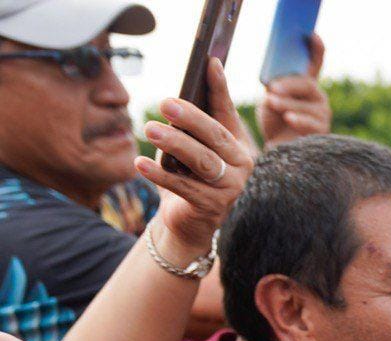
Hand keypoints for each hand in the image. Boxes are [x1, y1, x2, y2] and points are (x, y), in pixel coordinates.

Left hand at [136, 58, 252, 255]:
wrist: (187, 221)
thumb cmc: (187, 176)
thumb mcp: (190, 147)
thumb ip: (189, 127)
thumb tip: (175, 100)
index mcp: (238, 144)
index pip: (227, 112)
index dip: (219, 87)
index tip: (209, 62)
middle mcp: (242, 165)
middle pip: (216, 136)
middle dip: (191, 118)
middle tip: (165, 103)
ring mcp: (231, 188)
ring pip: (203, 161)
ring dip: (176, 143)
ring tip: (150, 128)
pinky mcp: (213, 208)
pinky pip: (184, 187)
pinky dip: (160, 175)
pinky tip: (140, 163)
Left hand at [257, 34, 331, 147]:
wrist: (277, 149)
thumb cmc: (274, 121)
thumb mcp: (271, 98)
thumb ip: (276, 87)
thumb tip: (273, 83)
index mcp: (305, 84)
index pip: (315, 62)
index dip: (316, 49)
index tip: (312, 35)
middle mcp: (318, 96)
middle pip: (308, 84)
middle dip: (289, 85)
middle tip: (272, 88)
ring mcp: (323, 114)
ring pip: (308, 103)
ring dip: (287, 102)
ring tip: (272, 103)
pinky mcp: (323, 131)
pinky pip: (312, 122)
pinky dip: (298, 119)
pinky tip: (289, 118)